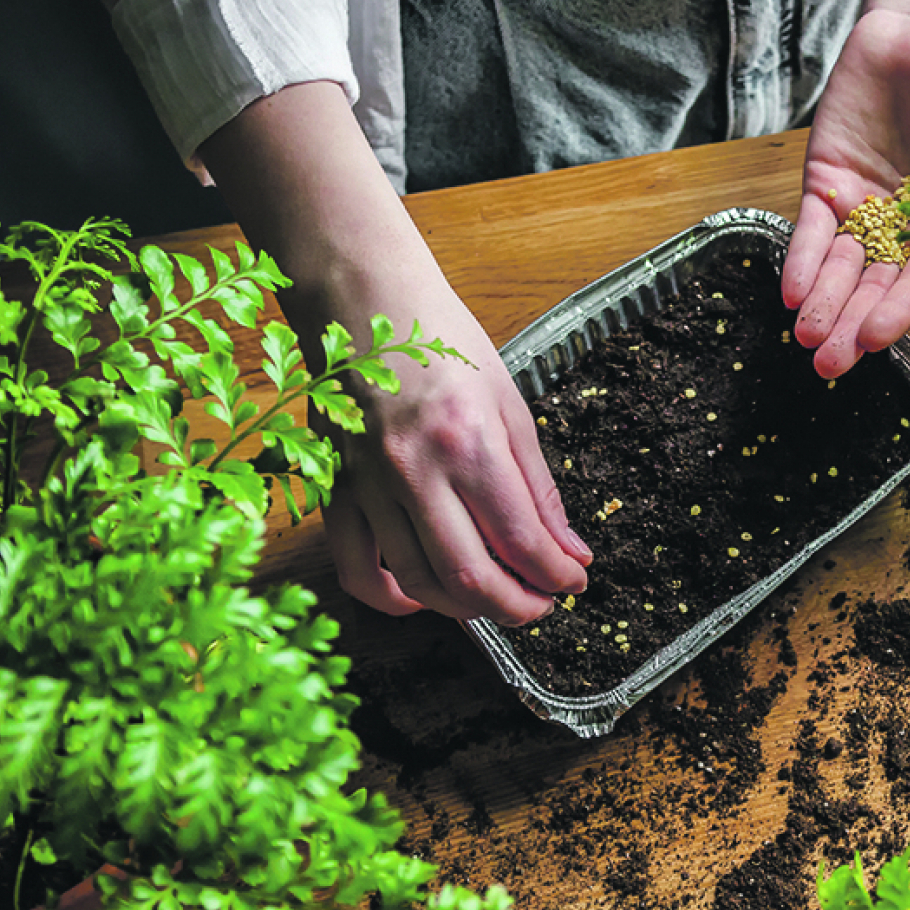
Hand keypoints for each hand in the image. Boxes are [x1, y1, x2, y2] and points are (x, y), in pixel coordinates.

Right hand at [321, 283, 590, 624]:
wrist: (361, 300)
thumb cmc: (438, 341)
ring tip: (496, 596)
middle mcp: (412, 472)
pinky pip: (357, 571)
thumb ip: (539, 487)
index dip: (557, 575)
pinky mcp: (334, 492)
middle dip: (519, 607)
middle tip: (541, 602)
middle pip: (470, 578)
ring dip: (466, 608)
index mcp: (466, 442)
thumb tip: (569, 550)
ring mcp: (366, 486)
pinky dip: (394, 598)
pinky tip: (427, 593)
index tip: (575, 580)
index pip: (520, 539)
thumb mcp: (510, 404)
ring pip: (418, 583)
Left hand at [783, 4, 909, 377]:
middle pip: (877, 285)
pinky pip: (812, 230)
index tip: (876, 339)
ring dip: (823, 303)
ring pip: (841, 267)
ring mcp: (865, 207)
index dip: (901, 309)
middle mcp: (907, 227)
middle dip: (852, 323)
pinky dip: (800, 260)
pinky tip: (790, 291)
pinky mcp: (827, 183)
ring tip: (806, 338)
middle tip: (831, 364)